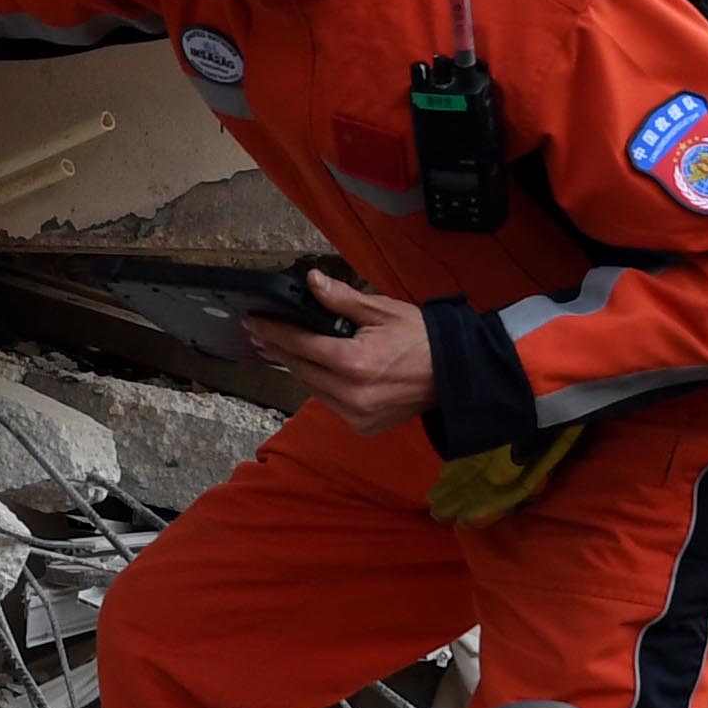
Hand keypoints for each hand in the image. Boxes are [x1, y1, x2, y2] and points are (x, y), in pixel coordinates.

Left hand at [242, 269, 433, 426]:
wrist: (453, 374)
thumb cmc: (420, 338)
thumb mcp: (381, 310)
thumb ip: (341, 299)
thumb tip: (311, 282)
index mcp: (353, 362)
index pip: (299, 345)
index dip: (273, 331)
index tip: (254, 321)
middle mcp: (350, 394)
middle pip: (300, 368)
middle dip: (279, 349)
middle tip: (260, 333)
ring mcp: (356, 414)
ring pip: (311, 388)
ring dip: (296, 368)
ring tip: (279, 349)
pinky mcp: (362, 425)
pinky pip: (329, 402)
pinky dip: (319, 385)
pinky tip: (312, 369)